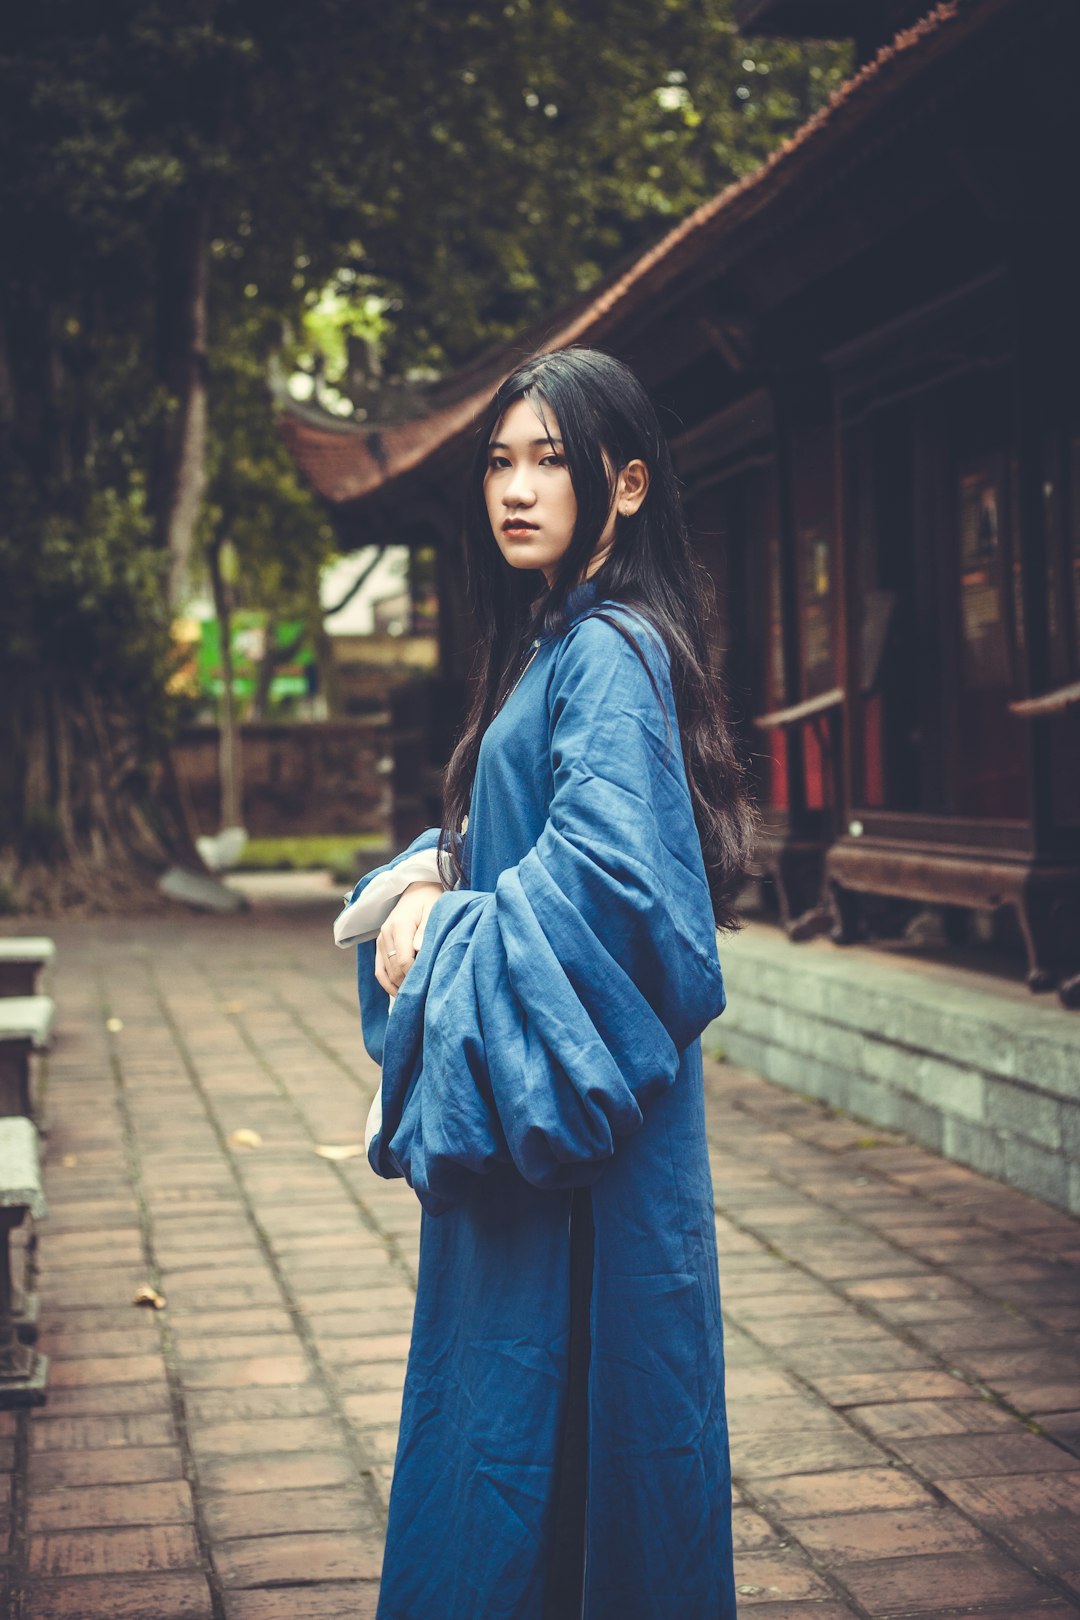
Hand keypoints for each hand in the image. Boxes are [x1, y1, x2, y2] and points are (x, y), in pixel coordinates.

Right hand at [375, 880, 443, 996]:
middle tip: (425, 996)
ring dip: (398, 986)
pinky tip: (399, 993)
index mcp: (399, 925)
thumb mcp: (434, 911)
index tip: (430, 984)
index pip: (404, 961)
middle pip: (394, 970)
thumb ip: (426, 931)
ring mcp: (381, 940)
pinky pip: (379, 970)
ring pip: (385, 972)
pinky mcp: (380, 945)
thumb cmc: (432, 901)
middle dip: (408, 984)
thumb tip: (418, 950)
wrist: (418, 889)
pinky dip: (387, 983)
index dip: (416, 976)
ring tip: (414, 998)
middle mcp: (386, 934)